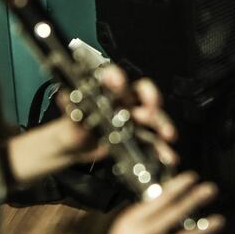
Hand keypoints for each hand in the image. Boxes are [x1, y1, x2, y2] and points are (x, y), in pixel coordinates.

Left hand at [54, 65, 178, 167]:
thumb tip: (66, 98)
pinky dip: (161, 149)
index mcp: (104, 92)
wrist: (72, 149)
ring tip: (167, 135)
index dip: (116, 78)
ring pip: (151, 118)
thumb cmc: (69, 128)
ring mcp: (131, 119)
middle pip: (141, 93)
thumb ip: (71, 114)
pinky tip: (168, 156)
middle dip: (150, 99)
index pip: (112, 77)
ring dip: (162, 125)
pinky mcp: (136, 137)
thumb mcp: (68, 122)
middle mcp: (121, 102)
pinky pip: (152, 141)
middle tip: (150, 111)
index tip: (118, 84)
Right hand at [75, 173, 220, 233]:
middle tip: (210, 189)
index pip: (159, 197)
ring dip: (207, 226)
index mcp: (131, 222)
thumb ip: (142, 220)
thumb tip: (165, 205)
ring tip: (219, 220)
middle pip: (177, 211)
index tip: (192, 177)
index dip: (179, 185)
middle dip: (197, 198)